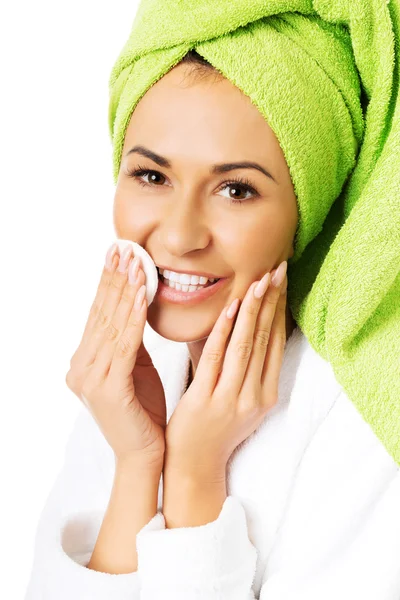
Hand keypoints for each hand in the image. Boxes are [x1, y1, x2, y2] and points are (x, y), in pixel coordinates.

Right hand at [66, 244, 165, 469]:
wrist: (146, 454)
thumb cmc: (143, 411)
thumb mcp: (134, 368)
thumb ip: (128, 341)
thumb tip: (135, 307)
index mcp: (84, 363)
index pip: (98, 315)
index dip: (109, 284)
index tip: (118, 256)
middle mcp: (81, 367)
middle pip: (101, 314)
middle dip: (114, 279)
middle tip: (122, 247)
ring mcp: (90, 378)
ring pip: (112, 323)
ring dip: (125, 289)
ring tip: (134, 261)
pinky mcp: (108, 387)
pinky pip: (124, 342)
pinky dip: (134, 314)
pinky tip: (142, 291)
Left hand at [164, 261, 287, 483]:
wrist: (194, 465)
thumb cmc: (212, 427)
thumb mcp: (237, 397)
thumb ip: (241, 365)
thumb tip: (240, 324)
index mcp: (265, 393)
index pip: (276, 342)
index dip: (278, 309)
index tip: (280, 280)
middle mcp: (255, 395)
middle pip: (266, 339)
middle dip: (271, 301)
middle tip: (278, 269)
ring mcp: (233, 399)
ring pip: (246, 345)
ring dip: (253, 310)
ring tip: (260, 280)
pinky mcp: (207, 401)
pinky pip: (217, 359)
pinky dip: (225, 331)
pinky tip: (230, 308)